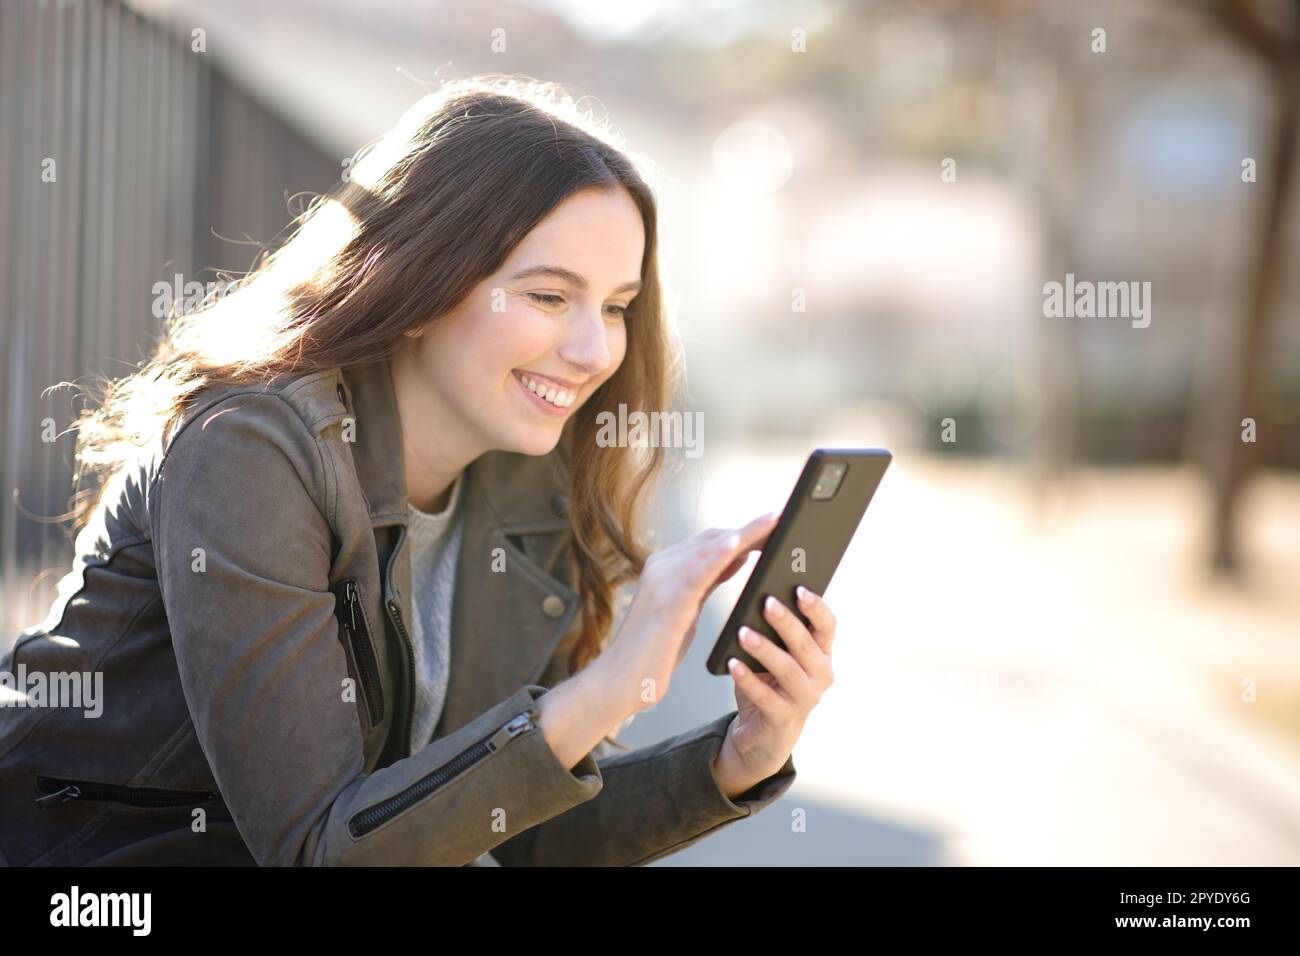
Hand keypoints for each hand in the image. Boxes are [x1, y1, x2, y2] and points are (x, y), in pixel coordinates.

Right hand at [598, 511, 779, 717]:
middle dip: (750, 529)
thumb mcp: (687, 609)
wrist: (621, 681)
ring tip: (773, 522)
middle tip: (783, 519)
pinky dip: (719, 555)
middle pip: (713, 538)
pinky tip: (739, 544)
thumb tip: (739, 555)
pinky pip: (698, 572)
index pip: (711, 540)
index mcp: (666, 568)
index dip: (744, 531)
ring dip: (745, 534)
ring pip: (709, 548)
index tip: (773, 523)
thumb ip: (708, 581)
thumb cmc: (654, 651)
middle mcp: (661, 566)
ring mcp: (662, 581)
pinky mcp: (667, 601)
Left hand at [715, 586, 835, 791]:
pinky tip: (732, 664)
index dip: (816, 606)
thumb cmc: (769, 684)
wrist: (762, 735)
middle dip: (786, 622)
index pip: (828, 625)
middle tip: (766, 602)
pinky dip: (748, 679)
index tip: (799, 588)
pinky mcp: (784, 719)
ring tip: (742, 632)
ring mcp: (805, 699)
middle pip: (806, 644)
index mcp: (822, 653)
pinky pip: (766, 697)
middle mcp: (820, 675)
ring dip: (764, 649)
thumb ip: (774, 633)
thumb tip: (758, 599)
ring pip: (788, 669)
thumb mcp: (776, 656)